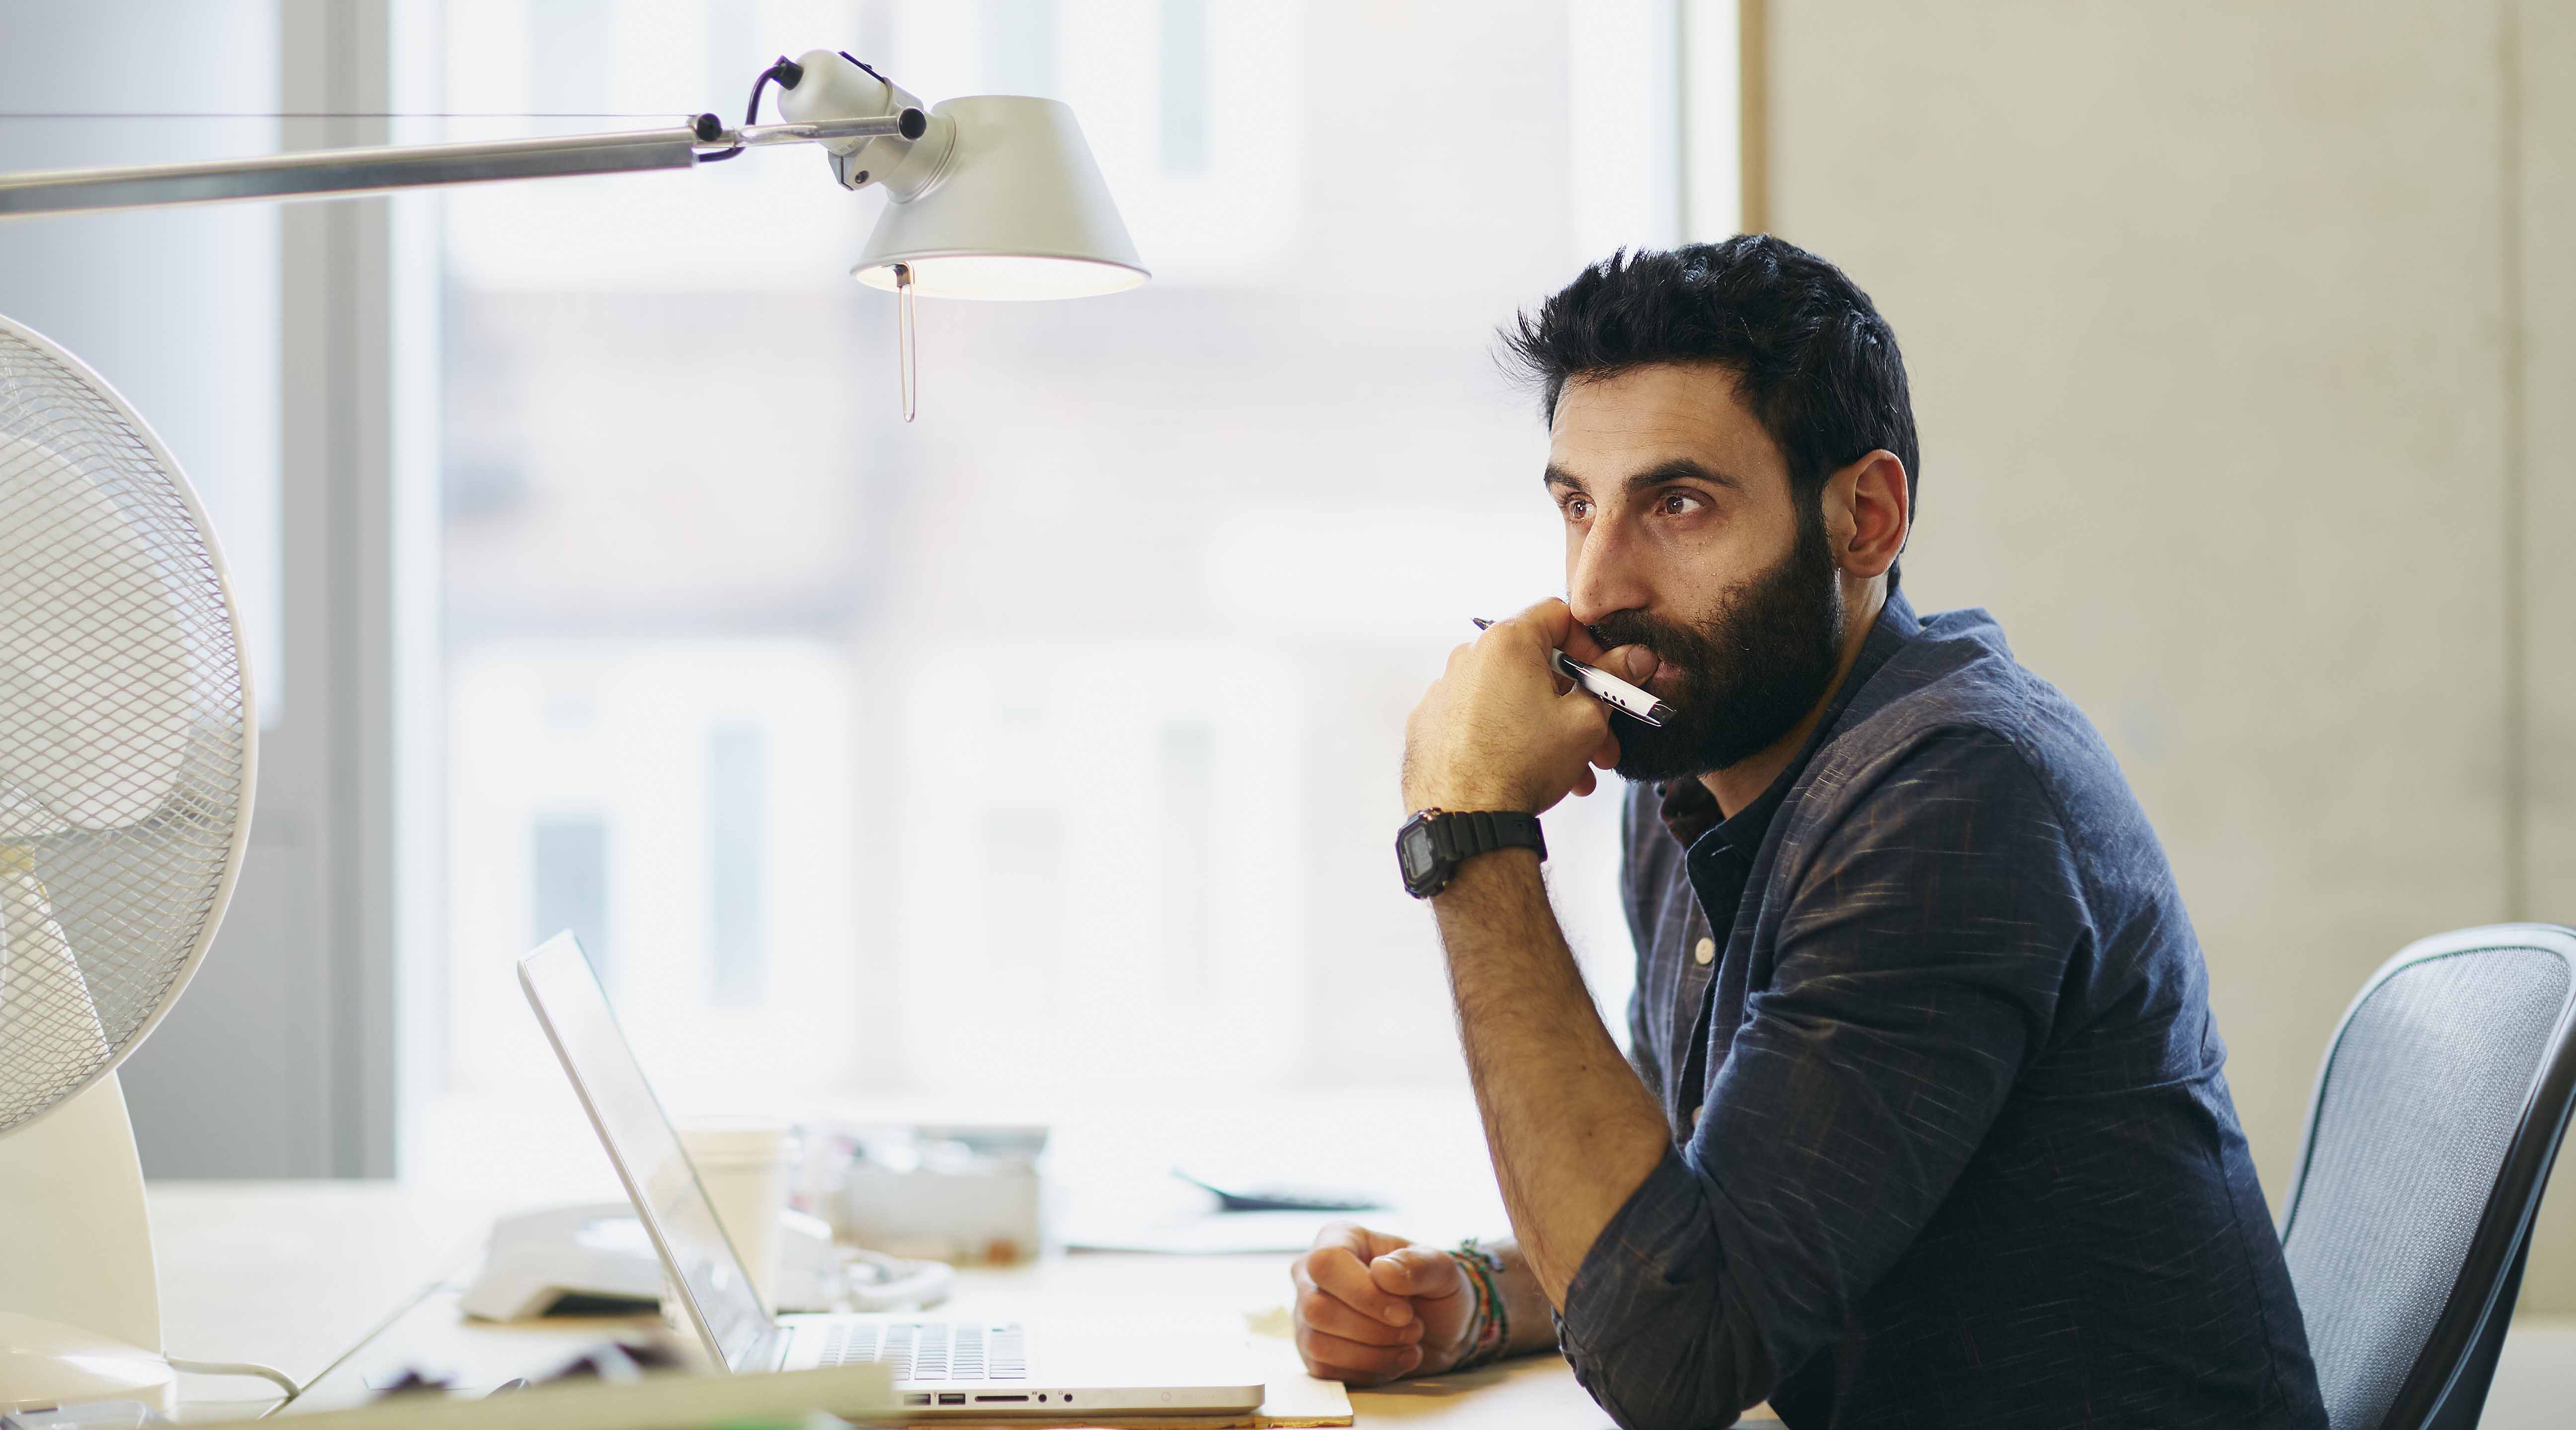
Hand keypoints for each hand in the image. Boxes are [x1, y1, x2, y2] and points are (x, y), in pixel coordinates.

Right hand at [1289, 1223, 1474, 1383]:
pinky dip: (1369, 1370)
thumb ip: (1419, 1265)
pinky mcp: (1313, 1352)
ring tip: (1408, 1343)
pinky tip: (1394, 1358)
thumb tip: (1382, 1272)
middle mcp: (1312, 1275)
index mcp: (1339, 1238)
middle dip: (1374, 1329)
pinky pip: (1326, 1369)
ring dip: (1373, 1353)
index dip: (1364, 1293)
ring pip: (1318, 1343)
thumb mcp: (1443, 1271)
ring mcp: (1307, 1315)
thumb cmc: (1435, 1291)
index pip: (1327, 1263)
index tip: (1405, 1311)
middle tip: (1413, 1328)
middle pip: (1317, 1308)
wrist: (1440, 1331)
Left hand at [1402, 599, 1622, 814]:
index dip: (1592, 645)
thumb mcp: (1585, 720)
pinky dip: (1508, 736)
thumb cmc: (1524, 764)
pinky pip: (1480, 718)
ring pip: (1512, 697)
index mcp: (1506, 641)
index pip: (1558, 615)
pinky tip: (1529, 772)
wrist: (1464, 820)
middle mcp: (1468, 657)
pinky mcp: (1429, 724)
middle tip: (1604, 740)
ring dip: (1550, 728)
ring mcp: (1443, 691)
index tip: (1606, 679)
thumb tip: (1638, 656)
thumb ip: (1612, 680)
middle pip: (1537, 665)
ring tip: (1577, 772)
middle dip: (1578, 702)